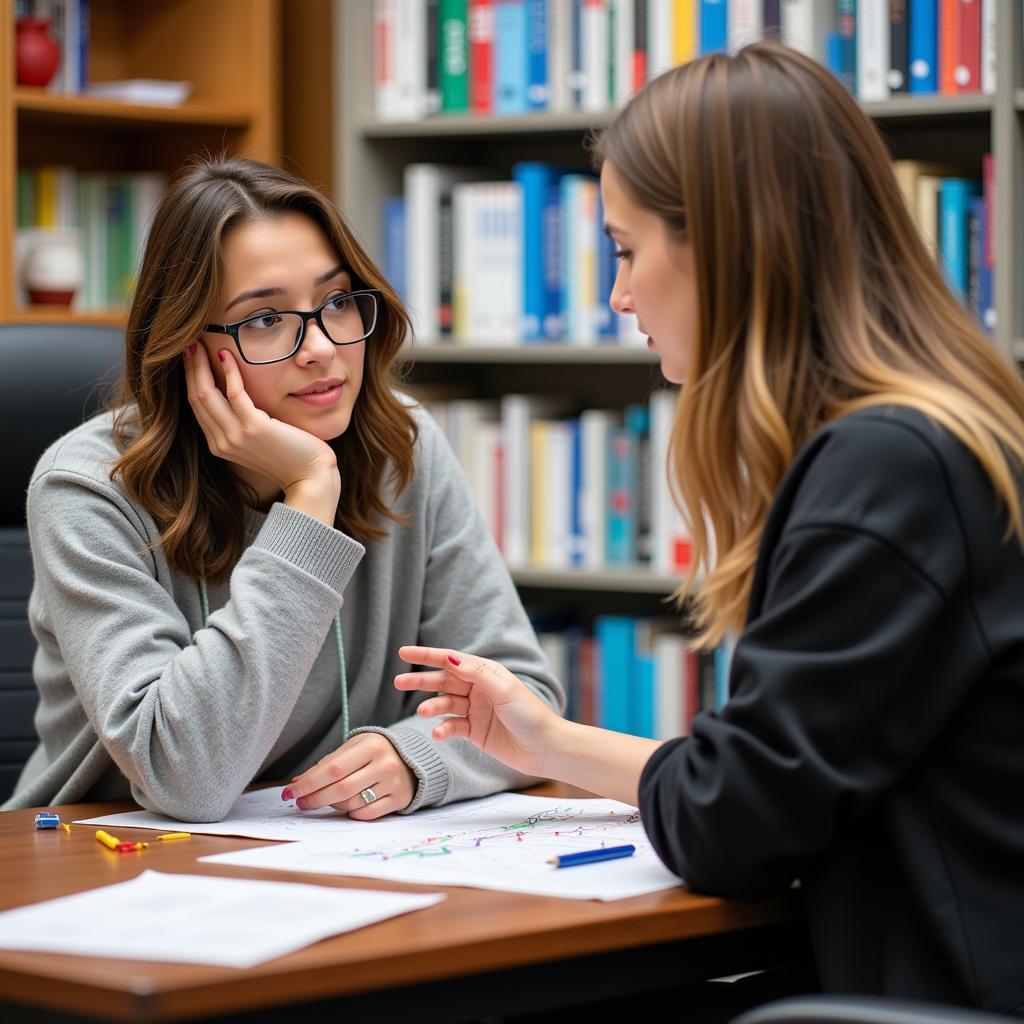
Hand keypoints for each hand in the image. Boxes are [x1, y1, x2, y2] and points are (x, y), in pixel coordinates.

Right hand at [184, 343, 339, 519]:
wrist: (312, 477)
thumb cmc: (292, 455)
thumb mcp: (260, 439)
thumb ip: (244, 422)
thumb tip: (237, 394)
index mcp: (220, 445)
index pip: (197, 407)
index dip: (191, 379)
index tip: (191, 357)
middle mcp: (222, 443)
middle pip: (196, 398)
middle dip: (190, 368)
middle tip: (189, 343)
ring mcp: (235, 437)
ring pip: (205, 394)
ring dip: (201, 365)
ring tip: (199, 343)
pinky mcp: (253, 429)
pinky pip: (234, 393)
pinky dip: (229, 371)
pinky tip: (227, 354)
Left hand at [284, 733, 415, 819]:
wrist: (413, 757)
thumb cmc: (376, 752)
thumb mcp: (354, 747)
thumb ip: (327, 763)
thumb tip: (298, 782)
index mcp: (371, 746)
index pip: (332, 769)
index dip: (308, 783)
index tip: (290, 792)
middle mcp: (384, 764)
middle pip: (340, 789)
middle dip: (314, 798)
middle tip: (300, 802)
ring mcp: (393, 783)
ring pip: (351, 804)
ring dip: (332, 805)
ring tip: (326, 799)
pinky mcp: (398, 800)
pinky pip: (365, 814)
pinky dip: (351, 813)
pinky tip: (347, 806)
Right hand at [395, 646, 562, 777]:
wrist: (546, 748)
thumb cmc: (530, 714)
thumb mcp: (504, 690)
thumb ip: (476, 674)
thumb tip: (450, 658)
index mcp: (486, 673)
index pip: (451, 660)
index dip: (427, 656)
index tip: (403, 651)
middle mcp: (478, 689)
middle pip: (443, 681)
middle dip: (421, 680)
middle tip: (398, 681)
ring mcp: (475, 711)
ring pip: (445, 704)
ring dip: (432, 707)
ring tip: (423, 712)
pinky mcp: (475, 732)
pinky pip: (452, 727)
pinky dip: (442, 729)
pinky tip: (438, 734)